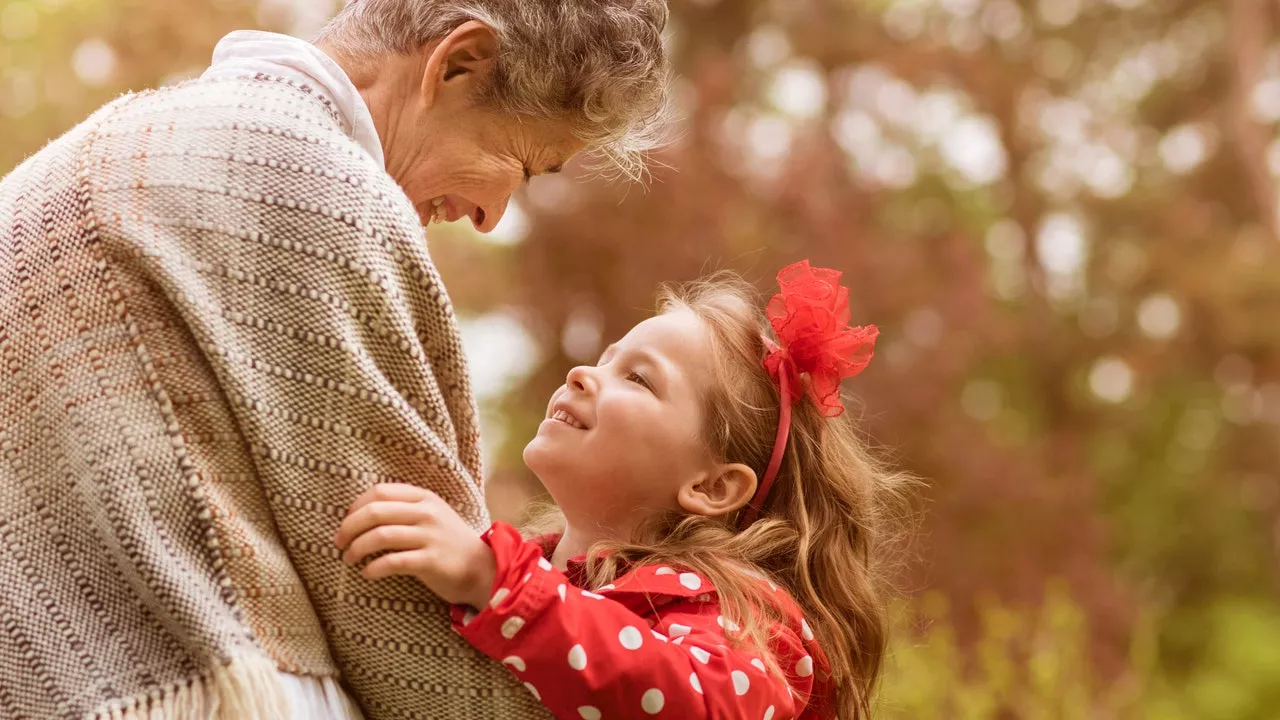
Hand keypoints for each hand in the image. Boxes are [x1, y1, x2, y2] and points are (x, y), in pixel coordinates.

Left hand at [334, 484, 496, 608]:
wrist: (481, 568)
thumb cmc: (448, 542)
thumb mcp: (431, 515)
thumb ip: (404, 508)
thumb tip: (361, 513)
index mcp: (424, 497)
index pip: (379, 492)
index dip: (355, 507)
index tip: (346, 523)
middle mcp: (426, 513)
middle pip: (374, 512)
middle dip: (349, 528)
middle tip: (339, 542)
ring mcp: (430, 536)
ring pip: (380, 536)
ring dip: (356, 548)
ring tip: (349, 558)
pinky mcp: (430, 561)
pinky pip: (393, 562)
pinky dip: (373, 568)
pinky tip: (367, 573)